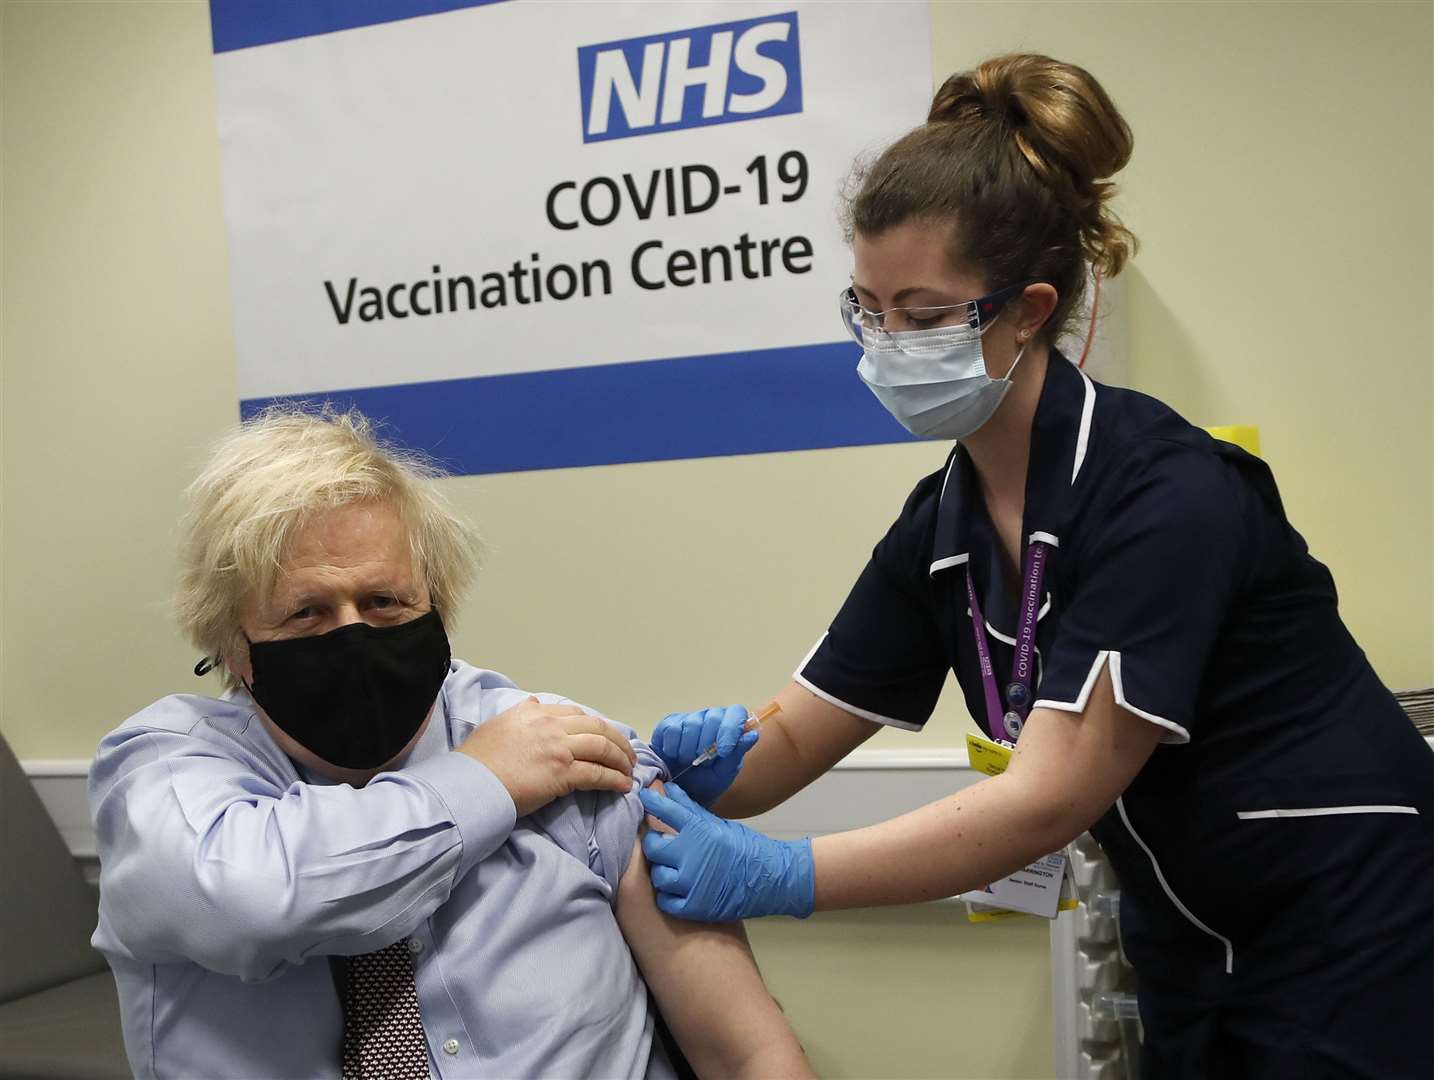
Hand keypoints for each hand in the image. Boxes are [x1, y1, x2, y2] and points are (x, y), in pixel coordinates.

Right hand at [458, 697, 636, 816]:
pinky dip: (615, 779)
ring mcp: (559, 747)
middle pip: (597, 727)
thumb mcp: (496, 725)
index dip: (595, 726)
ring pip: (603, 747)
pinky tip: (623, 785)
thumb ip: (519, 714)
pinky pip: (598, 773)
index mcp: (535, 713)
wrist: (471, 783)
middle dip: (617, 741)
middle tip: (627, 754)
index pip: (575, 714)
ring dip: (621, 759)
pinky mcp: (563, 772)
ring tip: (629, 770)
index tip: (604, 736)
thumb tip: (532, 703)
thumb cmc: (477, 760)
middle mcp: (550, 725)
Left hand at [639, 782, 813, 921]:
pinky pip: (666, 901)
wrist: (771, 879)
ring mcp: (692, 882)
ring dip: (663, 872)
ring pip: (658, 876)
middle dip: (654, 844)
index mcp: (699, 830)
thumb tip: (668, 788)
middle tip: (661, 845)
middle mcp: (692, 854)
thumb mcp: (718, 824)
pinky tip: (679, 890)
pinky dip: (669, 896)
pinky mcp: (695, 906)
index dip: (651, 802)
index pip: (666, 810)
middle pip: (653, 847)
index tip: (643, 797)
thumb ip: (689, 808)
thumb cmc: (744, 847)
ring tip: (675, 870)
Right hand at [651, 705, 758, 806]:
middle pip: (713, 717)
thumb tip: (752, 735)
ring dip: (689, 749)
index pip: (736, 713)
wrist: (679, 793)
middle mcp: (711, 718)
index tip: (723, 751)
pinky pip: (671, 729)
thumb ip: (737, 753)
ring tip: (688, 761)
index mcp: (730, 726)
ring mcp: (689, 719)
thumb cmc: (706, 782)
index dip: (730, 729)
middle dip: (707, 744)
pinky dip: (672, 747)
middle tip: (702, 762)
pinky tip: (674, 756)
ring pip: (691, 723)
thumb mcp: (724, 773)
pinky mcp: (668, 724)